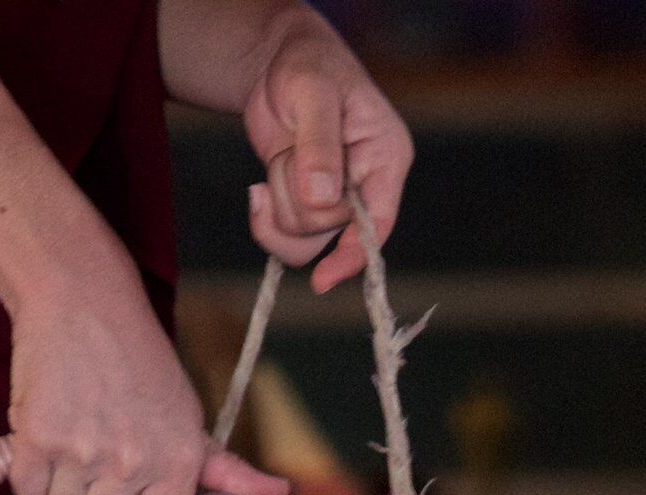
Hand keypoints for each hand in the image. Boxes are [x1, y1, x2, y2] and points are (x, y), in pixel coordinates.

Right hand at [3, 281, 287, 494]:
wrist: (83, 304)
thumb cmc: (139, 362)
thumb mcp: (189, 416)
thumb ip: (226, 470)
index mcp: (177, 464)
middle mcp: (131, 464)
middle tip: (97, 469)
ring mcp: (82, 453)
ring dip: (61, 488)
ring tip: (75, 441)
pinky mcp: (37, 438)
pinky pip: (26, 490)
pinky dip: (29, 472)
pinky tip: (48, 436)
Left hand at [241, 10, 413, 289]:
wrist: (278, 63)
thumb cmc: (306, 66)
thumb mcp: (313, 93)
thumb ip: (319, 146)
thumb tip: (323, 199)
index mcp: (385, 157)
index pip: (379, 221)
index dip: (354, 253)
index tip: (324, 280)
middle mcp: (366, 185)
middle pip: (329, 230)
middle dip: (293, 198)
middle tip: (287, 154)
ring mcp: (336, 199)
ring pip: (305, 241)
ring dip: (277, 206)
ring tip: (277, 160)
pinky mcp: (307, 204)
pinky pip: (285, 237)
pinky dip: (264, 218)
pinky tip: (259, 187)